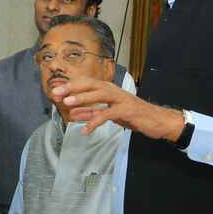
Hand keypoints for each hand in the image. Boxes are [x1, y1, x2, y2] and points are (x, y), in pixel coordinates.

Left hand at [51, 78, 183, 139]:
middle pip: (91, 84)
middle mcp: (114, 90)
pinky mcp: (128, 110)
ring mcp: (121, 99)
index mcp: (108, 89)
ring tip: (67, 104)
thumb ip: (91, 112)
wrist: (157, 121)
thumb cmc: (132, 115)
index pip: (87, 83)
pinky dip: (96, 121)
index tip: (55, 90)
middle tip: (56, 93)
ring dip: (83, 98)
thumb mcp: (108, 113)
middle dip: (73, 88)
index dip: (71, 85)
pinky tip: (85, 130)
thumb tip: (72, 113)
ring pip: (100, 94)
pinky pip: (109, 114)